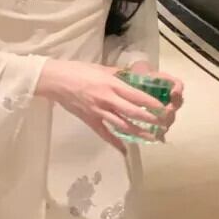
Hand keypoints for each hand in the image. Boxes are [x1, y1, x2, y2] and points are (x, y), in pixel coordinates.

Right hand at [35, 59, 174, 152]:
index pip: (135, 95)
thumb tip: (131, 77)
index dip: (150, 103)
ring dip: (137, 132)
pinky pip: (105, 133)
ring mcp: (98, 112)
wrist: (56, 80)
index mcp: (111, 84)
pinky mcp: (90, 120)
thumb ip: (117, 75)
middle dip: (149, 120)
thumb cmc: (78, 70)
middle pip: (132, 112)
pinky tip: (124, 150)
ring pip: (122, 125)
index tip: (162, 108)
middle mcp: (107, 99)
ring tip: (151, 138)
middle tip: (162, 124)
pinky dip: (115, 142)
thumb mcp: (101, 68)